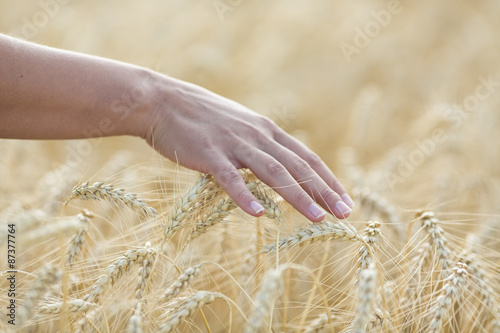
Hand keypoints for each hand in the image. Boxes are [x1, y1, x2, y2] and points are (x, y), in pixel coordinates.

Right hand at [143, 75, 353, 221]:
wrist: (164, 101)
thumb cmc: (203, 118)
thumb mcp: (241, 125)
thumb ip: (260, 143)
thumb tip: (278, 163)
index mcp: (267, 130)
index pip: (306, 157)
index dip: (328, 180)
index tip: (346, 200)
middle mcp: (258, 136)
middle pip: (298, 167)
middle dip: (325, 192)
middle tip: (346, 214)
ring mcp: (235, 144)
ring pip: (274, 173)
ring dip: (298, 197)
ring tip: (318, 219)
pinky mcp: (210, 154)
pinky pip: (230, 178)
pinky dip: (245, 196)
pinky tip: (257, 215)